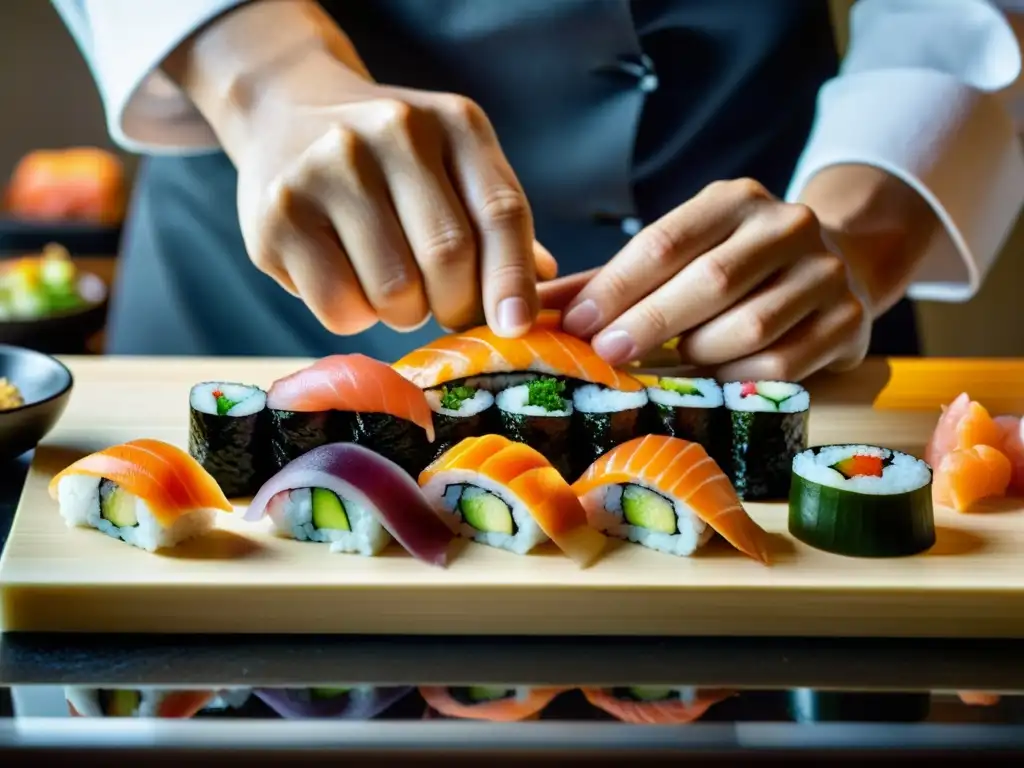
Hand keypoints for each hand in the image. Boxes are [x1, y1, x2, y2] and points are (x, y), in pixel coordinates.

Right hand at [163, 1, 553, 336]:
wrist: (287, 110)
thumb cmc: (391, 158)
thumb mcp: (455, 165)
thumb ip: (497, 223)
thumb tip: (543, 288)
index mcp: (453, 123)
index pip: (501, 213)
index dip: (512, 280)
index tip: (515, 328)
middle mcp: (392, 132)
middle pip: (448, 258)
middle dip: (455, 306)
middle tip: (445, 308)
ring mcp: (328, 168)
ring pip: (394, 291)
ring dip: (403, 312)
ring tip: (392, 287)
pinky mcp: (278, 214)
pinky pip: (339, 305)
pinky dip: (354, 315)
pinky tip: (348, 281)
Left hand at [557, 178, 871, 380]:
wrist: (836, 262)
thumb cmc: (733, 263)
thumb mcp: (680, 252)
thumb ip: (612, 279)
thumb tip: (537, 307)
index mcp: (735, 200)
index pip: (665, 241)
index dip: (617, 286)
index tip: (577, 323)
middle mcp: (787, 226)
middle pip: (709, 283)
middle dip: (649, 324)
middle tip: (606, 354)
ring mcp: (825, 273)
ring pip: (747, 329)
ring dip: (694, 355)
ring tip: (663, 366)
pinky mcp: (848, 321)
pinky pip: (780, 366)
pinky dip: (734, 378)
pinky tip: (709, 379)